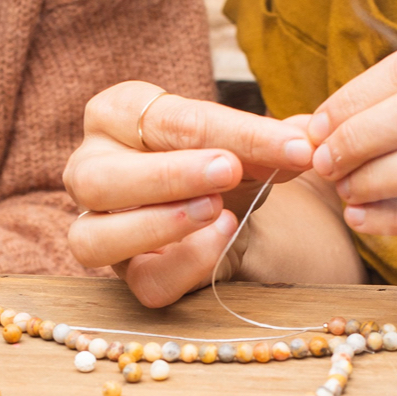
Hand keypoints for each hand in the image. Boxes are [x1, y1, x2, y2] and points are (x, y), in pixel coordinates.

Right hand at [64, 81, 314, 306]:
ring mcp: (99, 227)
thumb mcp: (245, 141)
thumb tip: (306, 139)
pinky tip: (222, 243)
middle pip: (98, 176)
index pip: (165, 120)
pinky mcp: (128, 273)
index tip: (292, 145)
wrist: (225, 207)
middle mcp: (90, 170)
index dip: (232, 131)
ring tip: (217, 211)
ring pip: (95, 237)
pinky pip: (142, 280)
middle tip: (228, 171)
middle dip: (166, 175)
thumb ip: (273, 138)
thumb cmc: (219, 159)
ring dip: (158, 225)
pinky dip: (183, 265)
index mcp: (115, 116)